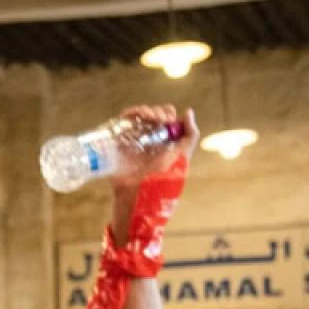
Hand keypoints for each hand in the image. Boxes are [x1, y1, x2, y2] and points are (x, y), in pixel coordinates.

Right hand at [110, 106, 196, 246]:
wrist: (138, 197)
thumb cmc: (162, 182)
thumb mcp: (182, 158)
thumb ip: (190, 136)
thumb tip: (188, 111)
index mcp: (164, 143)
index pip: (165, 118)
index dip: (166, 114)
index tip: (167, 121)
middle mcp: (149, 141)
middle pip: (151, 115)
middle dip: (155, 112)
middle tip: (157, 120)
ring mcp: (133, 142)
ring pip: (137, 117)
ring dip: (142, 111)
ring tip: (145, 116)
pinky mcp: (118, 145)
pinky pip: (121, 125)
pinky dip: (126, 115)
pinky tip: (129, 116)